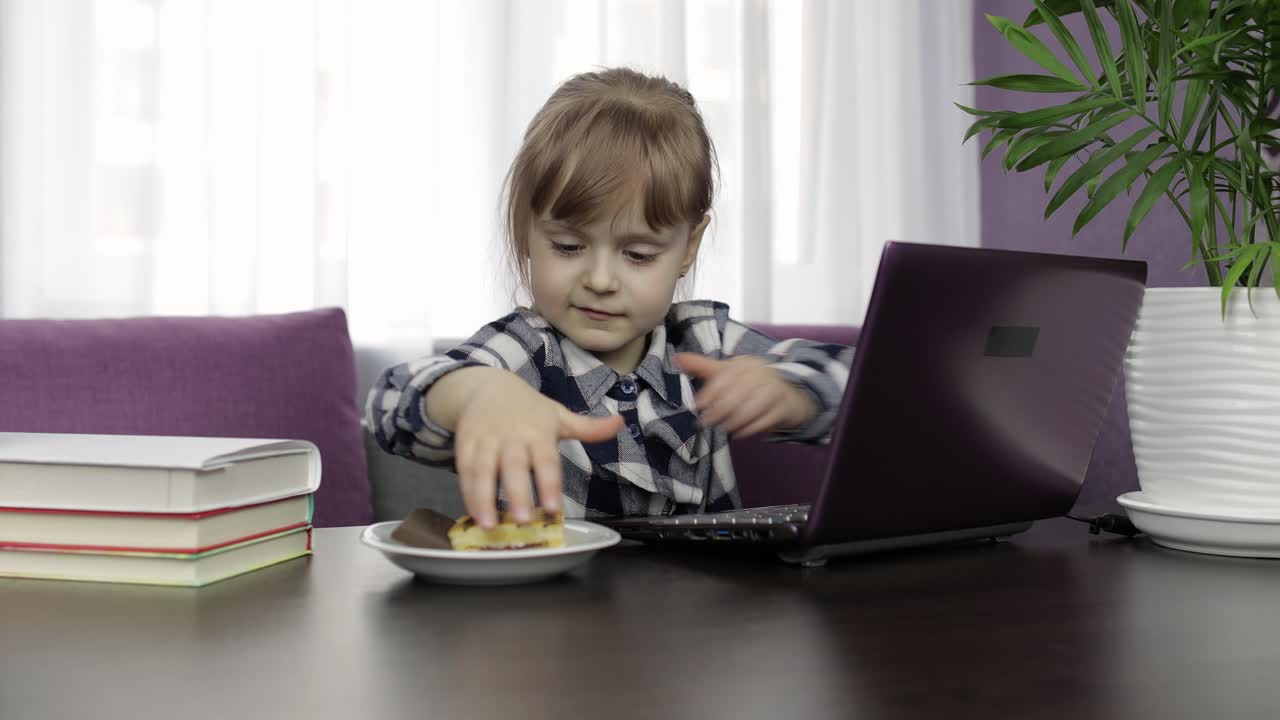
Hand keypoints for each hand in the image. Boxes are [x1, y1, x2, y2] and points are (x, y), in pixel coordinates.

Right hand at [453, 375, 623, 528]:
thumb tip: (621, 422)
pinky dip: (467, 493)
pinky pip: (464, 469)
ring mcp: (486, 439)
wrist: (488, 385)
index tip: (553, 508)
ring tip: (488, 525)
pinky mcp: (465, 442)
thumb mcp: (559, 415)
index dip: (549, 483)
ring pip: (482, 469)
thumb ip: (589, 427)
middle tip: (521, 521)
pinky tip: (474, 513)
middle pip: (513, 466)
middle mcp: (511, 435)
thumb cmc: (529, 409)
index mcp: (538, 430)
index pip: (546, 459)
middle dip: (517, 493)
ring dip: (483, 498)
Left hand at [674, 352, 816, 437]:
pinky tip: (738, 433)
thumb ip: (703, 367)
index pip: (726, 376)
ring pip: (750, 409)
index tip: (697, 405)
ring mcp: (775, 390)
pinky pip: (764, 421)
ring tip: (722, 428)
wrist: (788, 396)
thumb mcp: (728, 372)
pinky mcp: (783, 408)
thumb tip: (678, 358)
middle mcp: (762, 374)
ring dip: (733, 421)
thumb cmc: (750, 384)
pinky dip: (749, 429)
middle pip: (737, 394)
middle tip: (705, 422)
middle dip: (719, 410)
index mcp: (745, 363)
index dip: (710, 391)